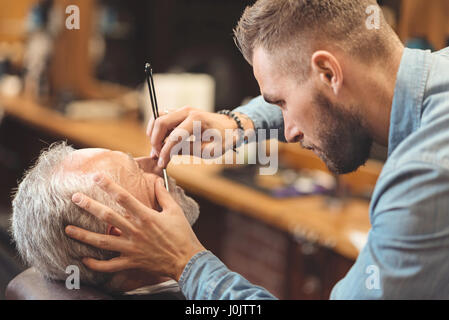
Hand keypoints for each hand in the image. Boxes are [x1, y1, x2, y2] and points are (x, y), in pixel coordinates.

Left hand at [65, 174, 205, 280]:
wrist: (187, 260)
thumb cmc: (182, 235)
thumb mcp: (175, 211)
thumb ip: (163, 194)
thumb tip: (156, 180)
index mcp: (146, 217)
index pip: (124, 198)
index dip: (109, 186)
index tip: (97, 177)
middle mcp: (136, 232)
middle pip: (108, 217)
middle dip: (89, 206)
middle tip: (74, 198)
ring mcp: (132, 248)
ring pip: (103, 242)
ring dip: (84, 236)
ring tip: (68, 229)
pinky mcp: (131, 262)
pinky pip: (109, 266)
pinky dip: (95, 265)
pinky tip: (84, 259)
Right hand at [147, 106, 253, 167]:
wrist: (230, 126)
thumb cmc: (223, 139)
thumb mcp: (209, 151)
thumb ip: (188, 151)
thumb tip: (168, 155)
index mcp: (196, 120)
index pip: (174, 137)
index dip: (165, 152)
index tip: (161, 163)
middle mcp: (187, 111)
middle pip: (160, 122)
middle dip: (155, 141)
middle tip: (157, 155)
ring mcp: (182, 110)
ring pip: (158, 117)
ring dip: (153, 132)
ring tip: (157, 148)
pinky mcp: (180, 112)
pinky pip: (162, 116)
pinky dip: (157, 128)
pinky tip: (160, 140)